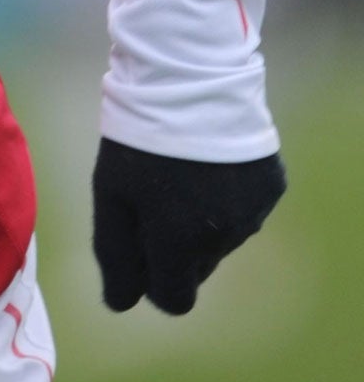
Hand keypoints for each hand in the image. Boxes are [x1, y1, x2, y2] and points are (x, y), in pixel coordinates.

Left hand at [92, 136, 285, 315]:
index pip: (174, 299)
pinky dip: (227, 198)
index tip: (142, 251)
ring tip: (182, 174)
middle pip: (197, 269)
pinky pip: (245, 209)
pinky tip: (211, 162)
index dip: (154, 282)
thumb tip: (120, 302)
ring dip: (201, 223)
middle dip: (176, 250)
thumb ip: (115, 253)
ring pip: (222, 240)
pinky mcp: (271, 187)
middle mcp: (224, 237)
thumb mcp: (110, 193)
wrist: (192, 78)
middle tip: (157, 203)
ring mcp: (254, 212)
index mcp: (181, 242)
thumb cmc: (138, 138)